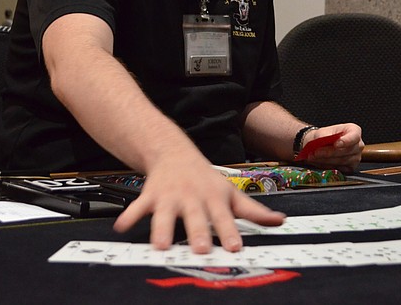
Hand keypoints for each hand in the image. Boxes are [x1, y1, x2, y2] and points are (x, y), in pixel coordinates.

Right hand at [112, 153, 284, 253]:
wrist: (174, 151)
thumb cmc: (205, 178)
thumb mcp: (231, 192)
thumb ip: (253, 211)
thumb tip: (279, 221)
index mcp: (214, 199)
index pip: (225, 217)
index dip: (229, 232)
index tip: (234, 248)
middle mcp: (192, 198)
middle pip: (196, 217)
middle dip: (197, 233)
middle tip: (198, 250)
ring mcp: (170, 197)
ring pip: (165, 215)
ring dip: (162, 229)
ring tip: (160, 245)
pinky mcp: (150, 196)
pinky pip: (138, 207)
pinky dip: (129, 217)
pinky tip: (121, 228)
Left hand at [302, 123, 363, 172]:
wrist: (319, 145)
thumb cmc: (323, 136)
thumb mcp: (321, 132)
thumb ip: (324, 136)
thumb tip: (324, 140)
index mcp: (354, 130)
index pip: (355, 136)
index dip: (346, 141)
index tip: (336, 144)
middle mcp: (358, 144)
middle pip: (347, 150)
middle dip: (330, 152)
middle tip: (316, 152)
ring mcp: (356, 157)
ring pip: (342, 160)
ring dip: (326, 160)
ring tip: (314, 156)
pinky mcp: (351, 167)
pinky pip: (340, 168)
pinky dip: (328, 165)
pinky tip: (320, 161)